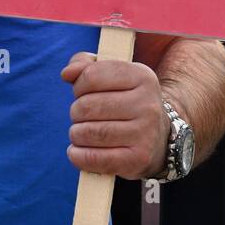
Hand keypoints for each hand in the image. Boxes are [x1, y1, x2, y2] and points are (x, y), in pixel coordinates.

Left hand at [62, 52, 169, 179]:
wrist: (157, 138)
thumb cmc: (125, 101)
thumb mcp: (112, 76)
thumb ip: (85, 65)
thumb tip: (67, 73)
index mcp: (142, 76)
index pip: (92, 76)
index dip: (79, 85)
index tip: (83, 92)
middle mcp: (147, 104)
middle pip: (87, 106)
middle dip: (76, 112)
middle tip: (81, 116)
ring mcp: (145, 133)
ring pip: (89, 132)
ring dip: (76, 134)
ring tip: (80, 133)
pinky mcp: (138, 159)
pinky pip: (94, 158)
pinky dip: (78, 155)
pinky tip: (77, 151)